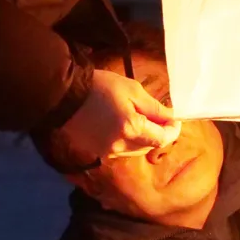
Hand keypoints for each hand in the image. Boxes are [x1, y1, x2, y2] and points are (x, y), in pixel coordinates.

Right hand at [52, 65, 179, 166]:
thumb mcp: (132, 90)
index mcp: (132, 129)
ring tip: (141, 120)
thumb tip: (171, 117)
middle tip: (160, 118)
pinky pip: (120, 150)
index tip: (175, 120)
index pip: (163, 138)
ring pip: (136, 150)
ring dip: (143, 138)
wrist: (64, 96)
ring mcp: (108, 152)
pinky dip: (128, 141)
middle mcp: (121, 146)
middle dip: (159, 134)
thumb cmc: (100, 87)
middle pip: (150, 146)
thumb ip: (154, 107)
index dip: (173, 130)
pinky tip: (122, 126)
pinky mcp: (97, 152)